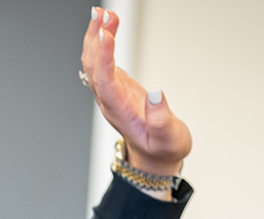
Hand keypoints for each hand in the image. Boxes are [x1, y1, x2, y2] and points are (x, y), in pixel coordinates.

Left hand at [81, 7, 191, 176]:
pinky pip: (101, 61)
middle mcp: (109, 100)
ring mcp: (110, 92)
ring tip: (102, 12)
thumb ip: (162, 120)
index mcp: (119, 113)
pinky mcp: (115, 85)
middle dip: (96, 38)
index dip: (104, 57)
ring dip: (95, 36)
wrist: (154, 158)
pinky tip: (105, 26)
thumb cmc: (162, 149)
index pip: (105, 82)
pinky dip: (101, 42)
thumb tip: (157, 94)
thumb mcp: (169, 139)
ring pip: (94, 62)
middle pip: (94, 67)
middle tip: (104, 14)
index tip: (107, 34)